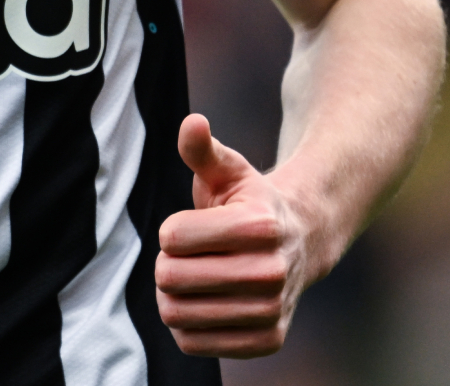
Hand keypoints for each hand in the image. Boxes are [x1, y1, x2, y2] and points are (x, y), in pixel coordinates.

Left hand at [155, 114, 316, 357]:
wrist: (300, 241)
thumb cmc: (249, 200)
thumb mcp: (227, 168)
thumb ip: (201, 149)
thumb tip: (193, 123)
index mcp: (259, 225)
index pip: (173, 238)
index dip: (170, 231)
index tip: (186, 228)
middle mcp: (271, 272)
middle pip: (172, 278)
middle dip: (166, 264)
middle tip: (183, 257)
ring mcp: (272, 310)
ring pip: (178, 314)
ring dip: (172, 295)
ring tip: (189, 279)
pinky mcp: (267, 341)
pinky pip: (194, 342)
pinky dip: (186, 325)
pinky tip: (202, 304)